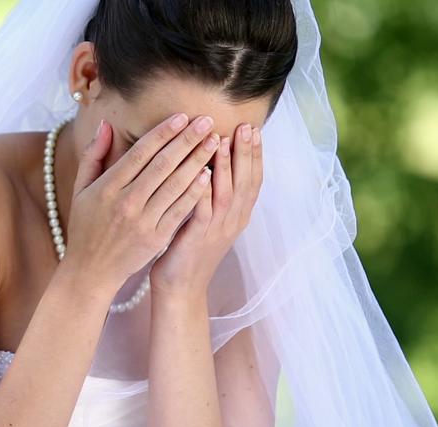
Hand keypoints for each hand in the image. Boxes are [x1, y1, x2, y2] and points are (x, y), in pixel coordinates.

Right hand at [62, 113, 219, 295]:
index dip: (163, 133)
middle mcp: (126, 202)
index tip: (182, 117)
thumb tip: (106, 124)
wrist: (90, 270)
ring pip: (175, 186)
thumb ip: (93, 155)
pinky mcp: (156, 238)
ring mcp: (143, 221)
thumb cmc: (85, 226)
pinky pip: (179, 211)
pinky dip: (195, 192)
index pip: (140, 153)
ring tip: (214, 142)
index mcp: (107, 187)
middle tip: (207, 121)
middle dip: (187, 141)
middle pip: (162, 165)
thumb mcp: (80, 189)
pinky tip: (209, 174)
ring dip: (197, 161)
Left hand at [149, 122, 262, 298]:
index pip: (253, 180)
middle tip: (247, 126)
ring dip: (226, 166)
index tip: (254, 128)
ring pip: (227, 193)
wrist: (181, 289)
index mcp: (237, 216)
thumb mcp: (209, 220)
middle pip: (246, 182)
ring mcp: (217, 231)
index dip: (256, 154)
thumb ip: (215, 194)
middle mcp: (232, 222)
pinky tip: (201, 171)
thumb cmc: (189, 250)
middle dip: (246, 152)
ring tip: (223, 139)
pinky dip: (203, 190)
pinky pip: (203, 211)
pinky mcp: (197, 239)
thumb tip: (213, 163)